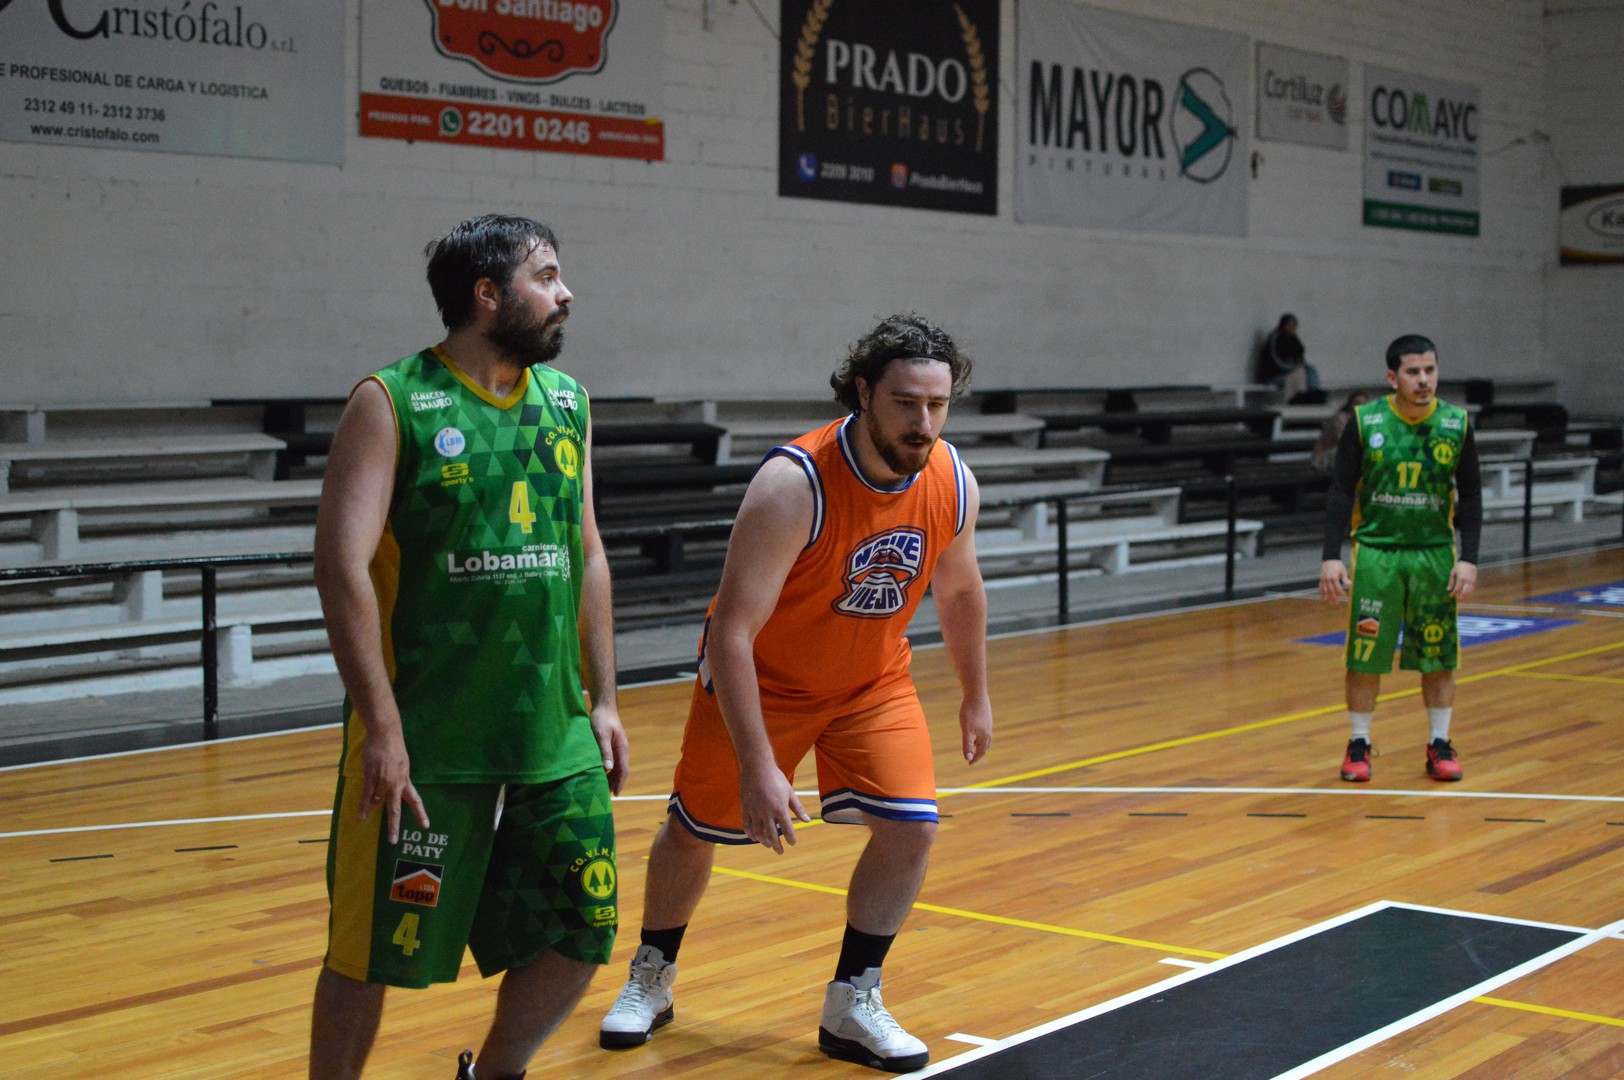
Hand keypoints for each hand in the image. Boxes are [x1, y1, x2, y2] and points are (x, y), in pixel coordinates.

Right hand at [358, 722, 428, 843]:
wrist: (385, 735)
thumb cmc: (394, 748)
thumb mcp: (403, 765)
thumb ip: (399, 778)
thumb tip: (393, 790)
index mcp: (406, 781)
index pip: (415, 800)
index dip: (420, 814)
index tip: (426, 826)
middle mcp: (396, 784)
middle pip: (396, 809)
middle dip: (394, 826)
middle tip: (394, 840)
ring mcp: (383, 782)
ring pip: (378, 802)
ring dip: (374, 806)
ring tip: (368, 811)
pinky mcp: (372, 777)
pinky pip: (367, 796)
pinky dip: (363, 806)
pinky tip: (362, 816)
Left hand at [590, 702, 629, 794]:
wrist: (603, 706)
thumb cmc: (602, 719)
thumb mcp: (601, 735)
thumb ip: (605, 751)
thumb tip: (608, 768)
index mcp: (622, 749)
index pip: (623, 770)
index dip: (620, 783)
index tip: (615, 794)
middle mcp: (621, 750)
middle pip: (620, 771)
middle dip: (615, 783)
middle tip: (606, 796)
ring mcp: (617, 749)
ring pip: (615, 767)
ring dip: (610, 778)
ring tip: (602, 789)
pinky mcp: (611, 746)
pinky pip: (611, 762)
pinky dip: (607, 771)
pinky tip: (600, 775)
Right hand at [738, 763, 809, 853]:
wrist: (757, 767)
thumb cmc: (776, 778)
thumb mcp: (790, 792)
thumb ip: (798, 808)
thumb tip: (807, 820)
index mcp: (780, 809)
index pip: (787, 829)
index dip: (791, 838)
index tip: (793, 843)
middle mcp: (767, 813)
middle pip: (772, 835)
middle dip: (777, 846)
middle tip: (780, 852)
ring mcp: (754, 811)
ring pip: (758, 832)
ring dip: (764, 841)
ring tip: (768, 845)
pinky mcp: (745, 808)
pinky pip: (747, 825)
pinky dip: (750, 833)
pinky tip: (754, 837)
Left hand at [959, 695, 992, 764]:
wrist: (976, 693)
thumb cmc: (970, 711)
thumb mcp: (966, 730)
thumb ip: (967, 744)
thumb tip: (968, 758)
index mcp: (985, 735)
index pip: (982, 751)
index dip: (976, 758)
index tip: (969, 763)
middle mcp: (988, 730)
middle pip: (985, 745)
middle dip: (979, 752)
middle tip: (972, 757)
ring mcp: (988, 722)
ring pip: (985, 737)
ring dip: (979, 743)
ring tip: (972, 745)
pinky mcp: (985, 715)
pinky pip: (984, 729)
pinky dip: (979, 734)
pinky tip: (973, 729)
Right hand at [1319, 559, 1349, 601]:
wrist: (1329, 559)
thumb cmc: (1338, 565)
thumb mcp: (1343, 571)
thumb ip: (1345, 579)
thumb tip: (1351, 584)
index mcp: (1334, 577)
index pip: (1337, 587)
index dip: (1341, 592)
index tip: (1344, 595)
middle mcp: (1328, 579)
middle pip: (1331, 591)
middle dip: (1333, 598)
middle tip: (1336, 604)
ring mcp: (1323, 580)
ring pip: (1325, 590)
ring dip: (1327, 597)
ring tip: (1330, 603)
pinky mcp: (1321, 579)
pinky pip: (1320, 587)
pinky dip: (1321, 593)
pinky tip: (1323, 597)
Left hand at [1448, 561, 1477, 599]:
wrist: (1469, 561)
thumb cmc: (1459, 566)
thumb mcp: (1453, 572)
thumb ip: (1451, 581)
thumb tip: (1448, 589)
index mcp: (1461, 578)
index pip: (1457, 589)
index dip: (1454, 594)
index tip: (1450, 596)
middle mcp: (1467, 581)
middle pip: (1464, 592)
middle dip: (1461, 598)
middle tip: (1458, 602)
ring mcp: (1472, 581)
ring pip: (1470, 592)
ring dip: (1466, 597)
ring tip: (1463, 601)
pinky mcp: (1475, 581)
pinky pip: (1472, 589)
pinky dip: (1470, 593)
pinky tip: (1467, 596)